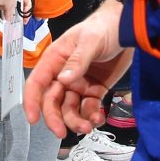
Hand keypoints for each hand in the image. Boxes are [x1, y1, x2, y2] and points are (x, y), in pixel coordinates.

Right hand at [23, 0, 129, 136]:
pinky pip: (89, 108)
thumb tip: (64, 80)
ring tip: (87, 126)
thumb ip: (77, 60)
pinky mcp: (95, 90)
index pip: (37, 82)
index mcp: (55, 60)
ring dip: (75, 121)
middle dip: (56, 118)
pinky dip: (91, 116)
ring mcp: (79, 84)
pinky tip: (98, 119)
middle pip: (52, 101)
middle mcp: (63, 74)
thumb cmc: (103, 27)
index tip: (33, 119)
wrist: (127, 28)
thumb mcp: (90, 40)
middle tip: (62, 132)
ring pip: (70, 109)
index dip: (32, 101)